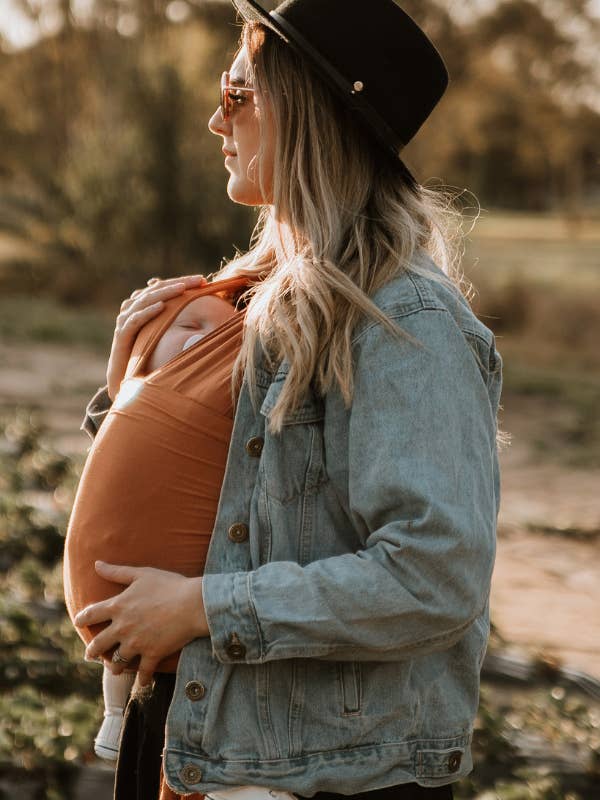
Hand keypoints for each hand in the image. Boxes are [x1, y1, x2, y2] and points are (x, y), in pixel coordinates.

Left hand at [74, 561, 209, 686]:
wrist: (193, 604)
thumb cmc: (169, 585)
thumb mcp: (141, 574)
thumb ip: (117, 571)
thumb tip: (96, 564)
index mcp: (118, 606)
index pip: (90, 614)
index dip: (82, 619)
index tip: (78, 622)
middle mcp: (122, 627)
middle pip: (99, 644)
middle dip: (92, 651)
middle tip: (90, 655)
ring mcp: (136, 643)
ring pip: (117, 662)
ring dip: (114, 667)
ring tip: (114, 669)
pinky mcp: (152, 654)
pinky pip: (143, 672)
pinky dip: (142, 679)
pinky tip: (142, 682)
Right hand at [107, 274, 206, 400]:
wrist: (126, 380)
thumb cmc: (147, 358)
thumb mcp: (163, 337)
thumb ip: (174, 322)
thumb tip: (199, 316)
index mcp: (142, 306)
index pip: (163, 287)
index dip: (182, 282)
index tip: (204, 281)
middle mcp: (132, 310)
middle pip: (156, 290)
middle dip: (179, 283)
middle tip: (200, 280)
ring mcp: (125, 321)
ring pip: (145, 300)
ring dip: (165, 293)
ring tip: (182, 288)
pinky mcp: (121, 336)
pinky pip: (135, 321)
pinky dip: (147, 312)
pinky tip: (161, 307)